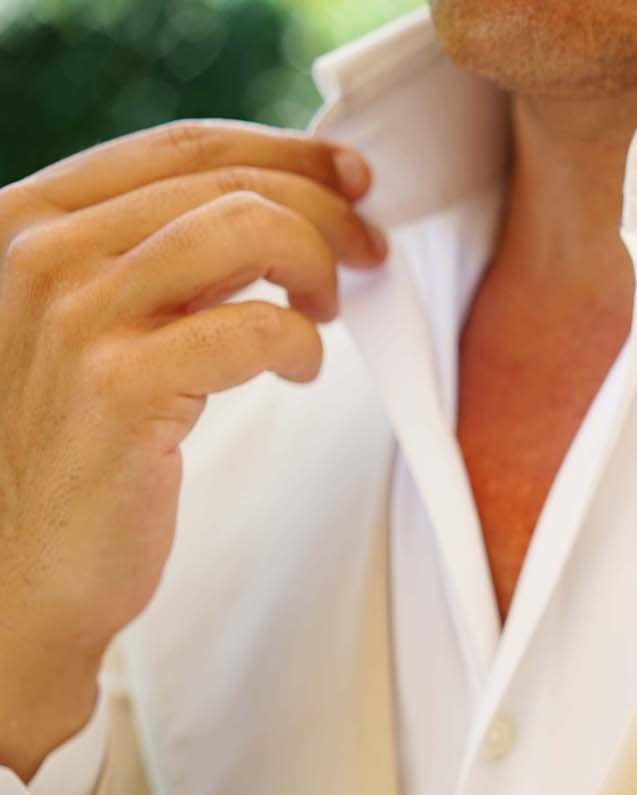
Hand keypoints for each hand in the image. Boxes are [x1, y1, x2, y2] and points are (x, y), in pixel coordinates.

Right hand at [0, 119, 387, 778]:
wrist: (21, 571)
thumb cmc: (78, 446)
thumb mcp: (102, 322)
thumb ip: (163, 258)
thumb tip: (286, 201)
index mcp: (30, 219)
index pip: (184, 146)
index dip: (286, 153)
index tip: (351, 177)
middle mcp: (39, 253)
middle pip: (228, 183)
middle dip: (326, 211)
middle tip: (367, 255)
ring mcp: (73, 317)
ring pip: (247, 230)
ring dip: (317, 265)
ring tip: (323, 315)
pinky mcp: (119, 387)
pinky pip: (256, 327)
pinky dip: (301, 344)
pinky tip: (298, 372)